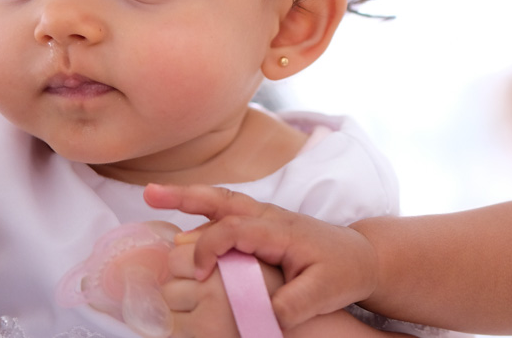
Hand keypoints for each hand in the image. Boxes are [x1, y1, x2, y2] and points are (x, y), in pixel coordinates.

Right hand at [144, 184, 378, 329]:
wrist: (364, 256)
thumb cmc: (344, 271)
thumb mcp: (323, 292)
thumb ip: (291, 304)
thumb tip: (259, 316)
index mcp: (280, 229)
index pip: (234, 228)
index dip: (210, 247)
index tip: (200, 274)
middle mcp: (269, 217)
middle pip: (222, 200)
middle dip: (184, 197)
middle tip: (147, 195)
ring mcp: (265, 218)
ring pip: (222, 202)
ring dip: (187, 198)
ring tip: (152, 196)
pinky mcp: (262, 227)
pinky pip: (227, 214)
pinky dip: (202, 213)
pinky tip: (181, 224)